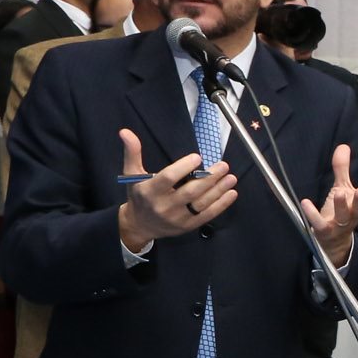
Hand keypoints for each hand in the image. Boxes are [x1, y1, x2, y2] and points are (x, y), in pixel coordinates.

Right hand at [116, 127, 235, 252]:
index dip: (184, 167)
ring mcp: (177, 218)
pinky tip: (231, 193)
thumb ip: (132, 153)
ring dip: (219, 190)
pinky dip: (221, 205)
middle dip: (209, 178)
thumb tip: (125, 132)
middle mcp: (163, 206)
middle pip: (190, 192)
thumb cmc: (138, 196)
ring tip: (231, 177)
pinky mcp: (187, 226)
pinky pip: (207, 215)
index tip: (198, 157)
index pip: (168, 178)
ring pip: (201, 204)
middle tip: (223, 165)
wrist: (139, 225)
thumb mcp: (131, 174)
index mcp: (149, 191)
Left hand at [299, 143, 357, 268]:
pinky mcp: (324, 230)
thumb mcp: (342, 188)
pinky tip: (305, 203)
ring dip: (341, 206)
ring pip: (343, 217)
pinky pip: (319, 223)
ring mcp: (339, 224)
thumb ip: (342, 168)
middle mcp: (353, 215)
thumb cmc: (339, 211)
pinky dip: (312, 214)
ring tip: (338, 193)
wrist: (332, 241)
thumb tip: (343, 146)